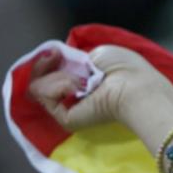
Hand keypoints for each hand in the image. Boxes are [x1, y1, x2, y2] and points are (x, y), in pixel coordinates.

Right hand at [27, 44, 172, 150]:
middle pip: (42, 80)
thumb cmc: (124, 68)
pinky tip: (74, 86)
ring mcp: (69, 108)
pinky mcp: (66, 119)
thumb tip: (61, 60)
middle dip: (44, 65)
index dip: (48, 60)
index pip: (54, 71)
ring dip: (56, 76)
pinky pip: (45, 97)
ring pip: (39, 87)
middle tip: (55, 58)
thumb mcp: (98, 53)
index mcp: (84, 79)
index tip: (54, 53)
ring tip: (78, 80)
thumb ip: (77, 58)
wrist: (132, 88)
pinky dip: (56, 86)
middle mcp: (74, 94)